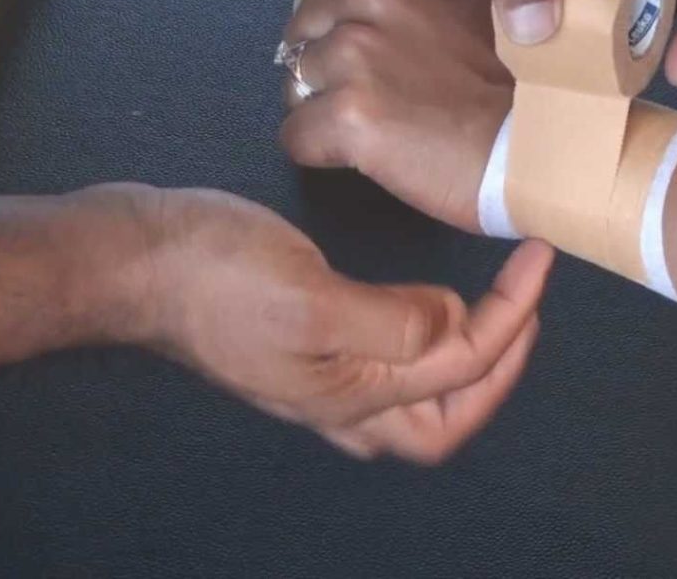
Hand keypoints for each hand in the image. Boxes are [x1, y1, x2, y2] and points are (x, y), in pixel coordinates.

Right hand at [71, 183, 553, 463]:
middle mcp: (346, 401)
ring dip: (471, 359)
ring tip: (499, 309)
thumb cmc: (218, 276)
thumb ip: (393, 322)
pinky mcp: (312, 346)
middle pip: (447, 417)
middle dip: (501, 367)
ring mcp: (326, 378)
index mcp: (353, 394)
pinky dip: (429, 339)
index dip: (512, 320)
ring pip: (422, 396)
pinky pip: (393, 363)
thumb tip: (454, 321)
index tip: (538, 265)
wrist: (138, 259)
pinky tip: (434, 307)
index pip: (462, 367)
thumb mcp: (311, 299)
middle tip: (526, 307)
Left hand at [280, 0, 512, 232]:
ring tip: (383, 133)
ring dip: (326, 113)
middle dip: (327, 72)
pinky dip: (322, 154)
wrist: (550, 146)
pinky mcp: (348, 114)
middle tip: (380, 104)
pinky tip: (371, 159)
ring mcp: (356, 51)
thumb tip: (360, 22)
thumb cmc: (522, 88)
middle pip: (302, 36)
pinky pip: (295, 137)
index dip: (343, 34)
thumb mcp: (471, 5)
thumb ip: (412, 0)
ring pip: (294, 87)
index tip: (377, 64)